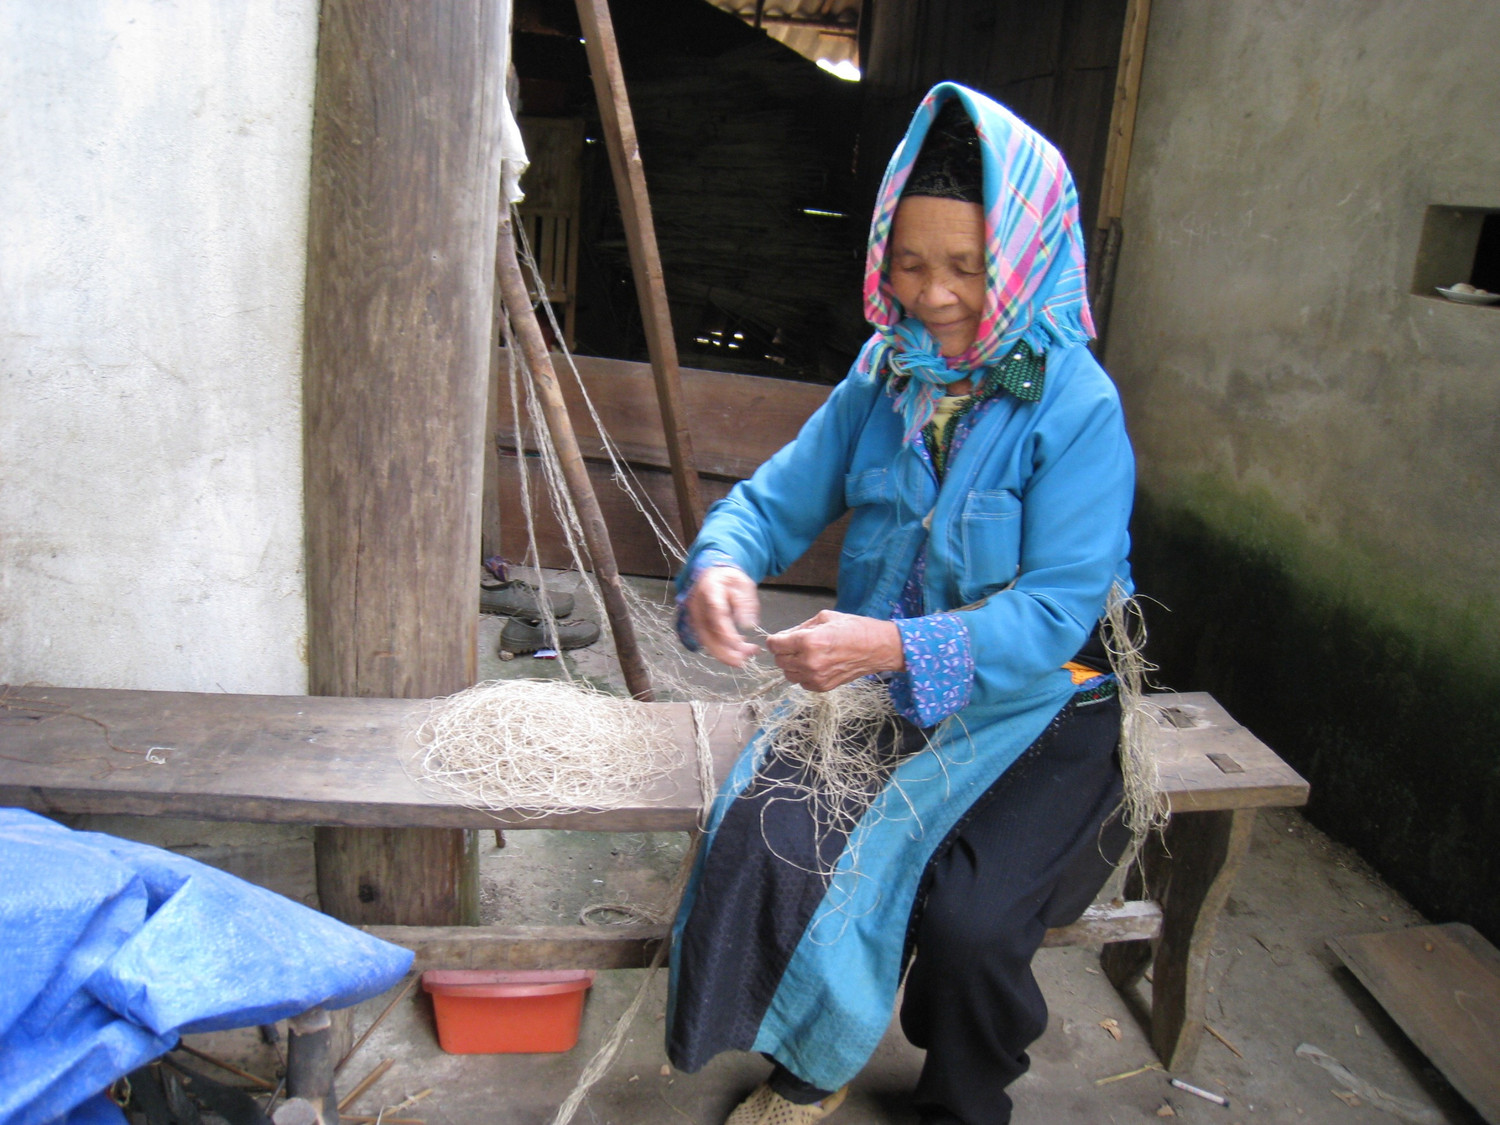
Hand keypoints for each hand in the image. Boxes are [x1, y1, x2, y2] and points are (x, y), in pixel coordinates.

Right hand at [685, 565, 761, 667]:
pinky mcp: (697, 624)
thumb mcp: (744, 584)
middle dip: (724, 651)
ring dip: (724, 653)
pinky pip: (707, 640)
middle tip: (743, 661)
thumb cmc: (730, 579)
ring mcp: (694, 616)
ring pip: (706, 640)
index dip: (726, 631)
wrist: (713, 574)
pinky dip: (721, 649)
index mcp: (710, 589)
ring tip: (744, 659)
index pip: (716, 612)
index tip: (739, 644)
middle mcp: (697, 604)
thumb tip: (748, 625)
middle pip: (706, 632)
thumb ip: (746, 603)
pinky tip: (737, 651)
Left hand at [764, 610, 905, 691]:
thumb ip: (800, 628)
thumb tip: (783, 636)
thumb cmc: (855, 628)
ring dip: (792, 664)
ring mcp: (816, 677)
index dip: (775, 640)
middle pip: (779, 660)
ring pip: (788, 674)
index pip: (775, 645)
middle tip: (795, 645)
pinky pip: (801, 683)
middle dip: (783, 651)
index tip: (780, 639)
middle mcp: (809, 662)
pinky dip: (803, 674)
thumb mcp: (825, 618)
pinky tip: (816, 665)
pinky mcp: (822, 687)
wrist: (878, 648)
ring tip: (806, 655)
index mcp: (809, 641)